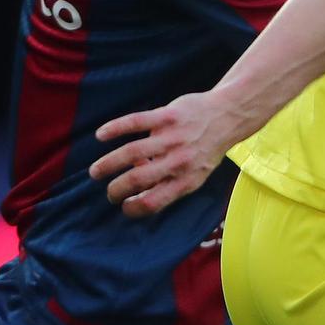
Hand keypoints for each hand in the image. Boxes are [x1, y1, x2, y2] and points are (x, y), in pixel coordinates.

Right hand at [90, 92, 234, 216]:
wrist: (228, 116)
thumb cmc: (207, 149)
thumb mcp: (196, 174)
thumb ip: (170, 184)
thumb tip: (138, 191)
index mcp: (186, 181)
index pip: (153, 202)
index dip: (133, 208)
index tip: (123, 206)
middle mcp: (179, 162)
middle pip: (137, 180)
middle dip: (116, 189)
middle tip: (108, 191)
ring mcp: (172, 138)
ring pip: (131, 152)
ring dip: (108, 164)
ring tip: (96, 171)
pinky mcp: (167, 116)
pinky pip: (134, 122)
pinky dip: (114, 129)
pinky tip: (101, 135)